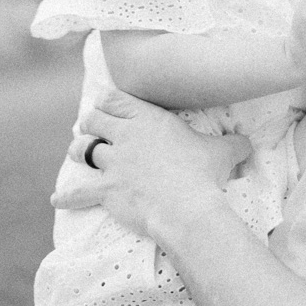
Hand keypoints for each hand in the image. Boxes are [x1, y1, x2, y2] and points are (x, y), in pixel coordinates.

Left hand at [67, 92, 250, 235]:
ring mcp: (113, 164)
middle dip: (91, 124)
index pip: (115, 99)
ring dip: (79, 152)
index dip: (109, 102)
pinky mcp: (106, 191)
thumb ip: (234, 145)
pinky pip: (79, 193)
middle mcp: (125, 137)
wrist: (186, 206)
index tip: (109, 107)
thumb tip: (249, 144)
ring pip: (83, 151)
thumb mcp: (222, 153)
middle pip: (94, 121)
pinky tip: (55, 200)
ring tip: (76, 154)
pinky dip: (67, 197)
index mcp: (148, 120)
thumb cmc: (203, 174)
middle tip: (93, 128)